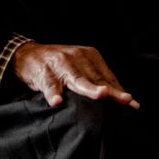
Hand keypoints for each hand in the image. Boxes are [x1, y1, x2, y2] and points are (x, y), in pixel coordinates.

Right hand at [11, 43, 139, 109]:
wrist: (27, 54)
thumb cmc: (58, 65)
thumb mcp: (79, 67)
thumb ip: (96, 81)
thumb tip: (122, 98)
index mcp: (88, 55)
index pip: (106, 76)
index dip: (119, 90)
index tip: (131, 103)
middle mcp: (76, 58)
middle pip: (96, 78)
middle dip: (111, 89)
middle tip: (125, 99)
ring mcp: (60, 64)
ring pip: (76, 79)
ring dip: (88, 88)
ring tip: (100, 94)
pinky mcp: (43, 72)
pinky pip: (49, 84)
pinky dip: (53, 93)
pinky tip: (57, 102)